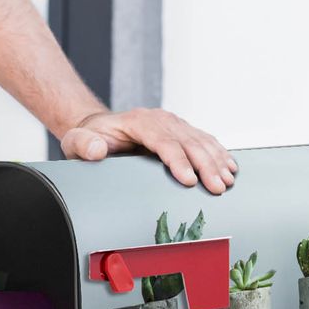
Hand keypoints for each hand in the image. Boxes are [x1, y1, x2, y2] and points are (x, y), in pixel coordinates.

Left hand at [60, 108, 237, 193]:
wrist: (98, 128)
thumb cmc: (89, 139)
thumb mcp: (77, 142)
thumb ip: (83, 145)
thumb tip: (96, 149)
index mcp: (138, 121)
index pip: (162, 140)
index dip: (178, 160)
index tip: (189, 180)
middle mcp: (159, 119)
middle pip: (188, 141)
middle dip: (205, 165)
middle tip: (217, 188)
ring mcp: (173, 123)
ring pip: (201, 140)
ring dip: (217, 161)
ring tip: (228, 182)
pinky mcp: (181, 131)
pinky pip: (205, 140)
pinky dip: (219, 154)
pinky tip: (231, 168)